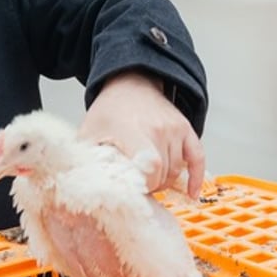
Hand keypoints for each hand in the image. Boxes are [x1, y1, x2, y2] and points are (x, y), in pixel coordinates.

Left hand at [78, 71, 205, 196]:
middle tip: (137, 185)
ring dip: (165, 180)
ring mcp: (174, 128)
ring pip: (177, 169)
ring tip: (149, 179)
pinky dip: (197, 177)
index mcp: (132, 131)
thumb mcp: (89, 132)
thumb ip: (85, 159)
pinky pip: (198, 156)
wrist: (129, 83)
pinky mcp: (185, 128)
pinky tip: (192, 193)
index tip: (133, 190)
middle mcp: (158, 128)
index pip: (151, 168)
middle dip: (152, 186)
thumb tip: (79, 185)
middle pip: (164, 173)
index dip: (145, 185)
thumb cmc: (108, 111)